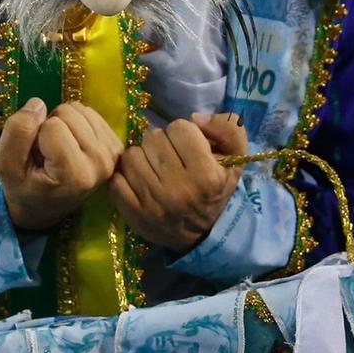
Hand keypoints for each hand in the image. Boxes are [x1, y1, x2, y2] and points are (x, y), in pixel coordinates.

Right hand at [0, 98, 122, 232]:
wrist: (43, 207)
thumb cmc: (22, 187)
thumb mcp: (5, 165)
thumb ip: (17, 132)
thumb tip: (38, 103)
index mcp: (76, 175)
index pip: (52, 126)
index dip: (36, 135)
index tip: (36, 159)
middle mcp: (101, 165)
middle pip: (68, 113)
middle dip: (50, 126)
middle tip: (45, 154)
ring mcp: (112, 155)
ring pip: (79, 109)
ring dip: (62, 123)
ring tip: (56, 150)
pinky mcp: (115, 146)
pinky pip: (90, 112)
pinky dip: (74, 122)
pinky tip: (69, 144)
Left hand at [112, 114, 246, 251]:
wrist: (202, 234)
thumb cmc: (217, 189)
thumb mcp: (237, 158)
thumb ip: (228, 127)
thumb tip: (194, 118)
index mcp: (206, 175)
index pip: (180, 128)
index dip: (183, 133)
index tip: (187, 146)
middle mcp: (179, 189)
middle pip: (153, 138)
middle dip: (161, 143)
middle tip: (169, 157)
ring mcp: (154, 202)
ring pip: (132, 155)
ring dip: (142, 157)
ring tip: (153, 168)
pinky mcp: (133, 213)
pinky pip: (116, 179)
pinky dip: (125, 177)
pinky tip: (140, 181)